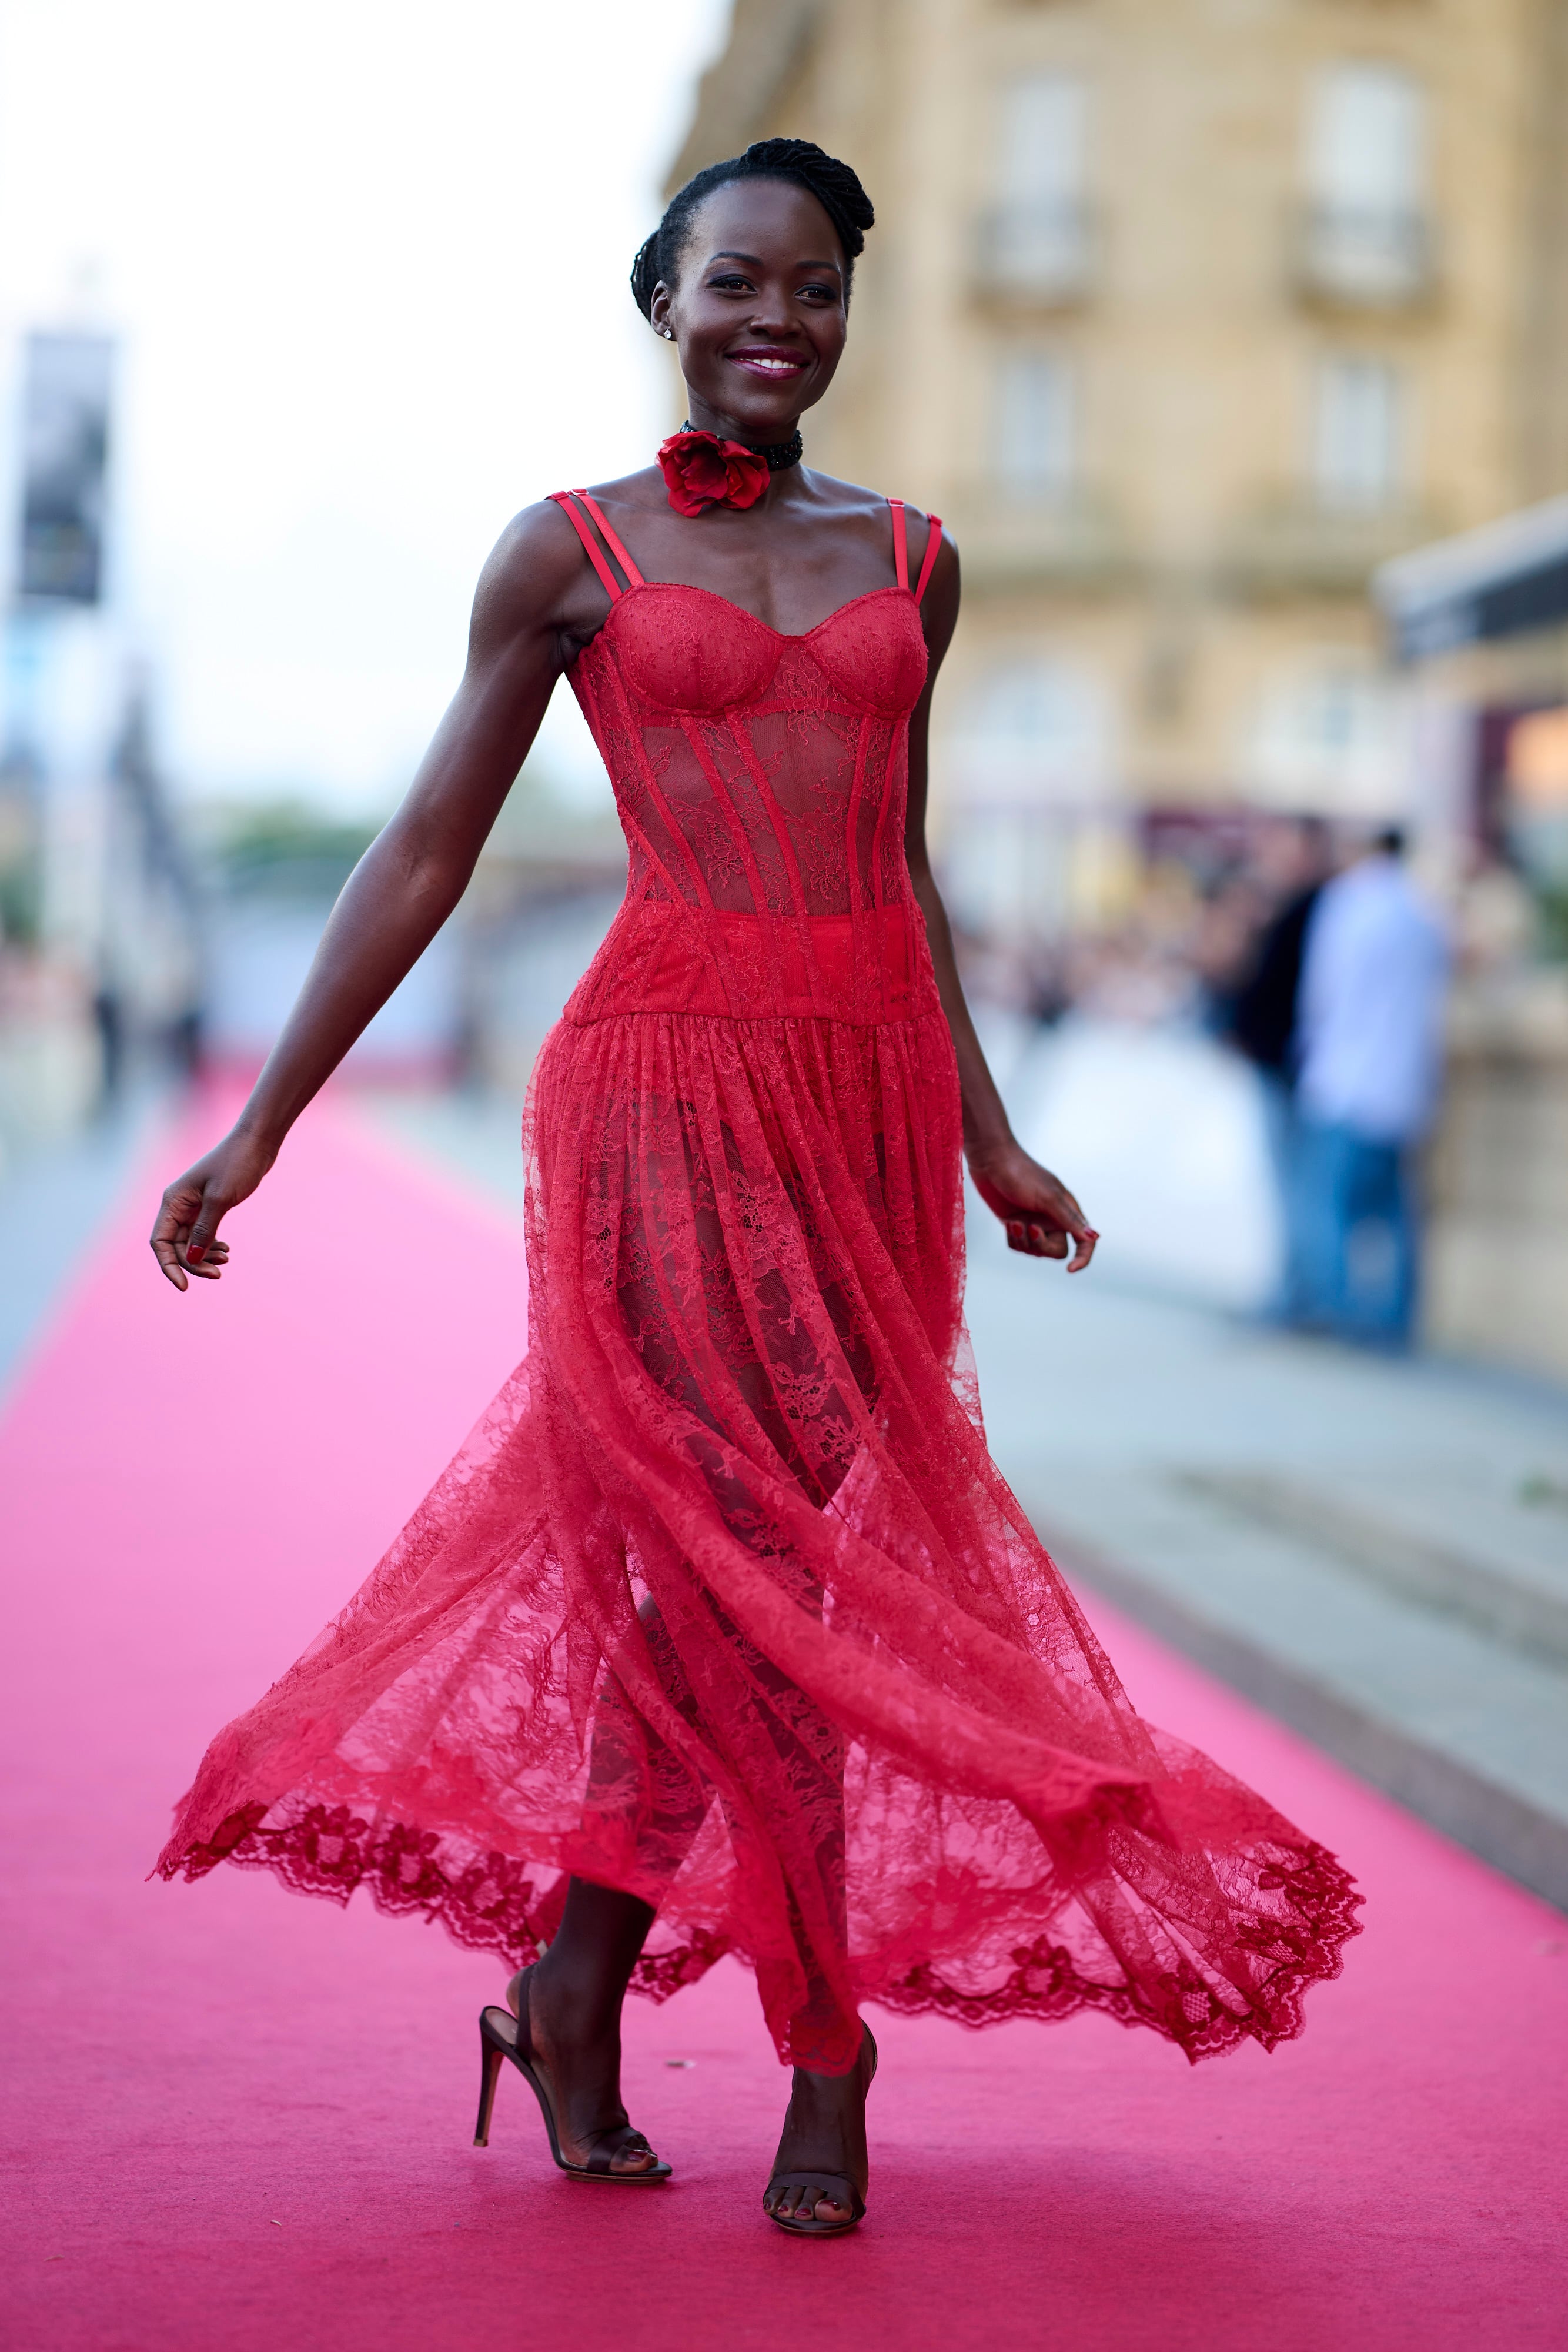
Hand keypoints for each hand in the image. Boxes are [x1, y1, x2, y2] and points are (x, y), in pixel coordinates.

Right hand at [149, 1129, 276, 1290]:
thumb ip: (204, 1230)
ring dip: (205, 1256)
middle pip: (177, 1246)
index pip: (161, 1242)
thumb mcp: (220, 1199)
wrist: (256, 1143)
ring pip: (191, 1242)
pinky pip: (204, 1234)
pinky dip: (212, 1245)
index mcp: (173, 1201)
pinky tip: (226, 1251)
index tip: (184, 1286)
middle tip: (219, 1274)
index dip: (169, 1266)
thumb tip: (192, 1260)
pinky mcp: (209, 1207)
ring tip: (226, 1261)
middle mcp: (179, 1205)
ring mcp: (194, 1207)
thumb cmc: (236, 1164)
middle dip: (194, 1264)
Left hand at [967, 1138, 1098, 1270]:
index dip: (1082, 1259)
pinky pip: (1019, 1246)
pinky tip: (1007, 1222)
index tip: (1070, 1270)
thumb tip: (1095, 1237)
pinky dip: (1012, 1238)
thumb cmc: (1022, 1174)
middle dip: (1041, 1245)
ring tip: (1014, 1222)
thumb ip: (1070, 1220)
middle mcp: (1053, 1220)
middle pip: (1056, 1252)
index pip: (1084, 1242)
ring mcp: (1034, 1223)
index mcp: (1068, 1211)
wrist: (991, 1162)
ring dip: (1023, 1240)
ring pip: (1035, 1251)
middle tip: (1030, 1228)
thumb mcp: (1048, 1197)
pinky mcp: (1016, 1226)